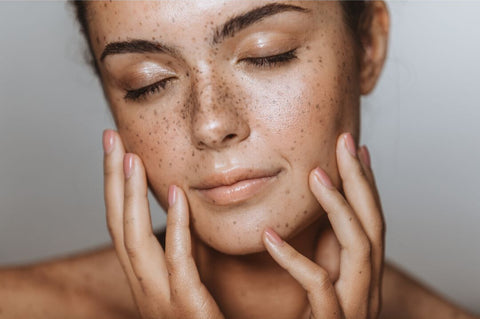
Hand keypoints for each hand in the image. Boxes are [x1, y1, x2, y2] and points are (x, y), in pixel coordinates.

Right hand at [102, 130, 224, 318]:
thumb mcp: (187, 282)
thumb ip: (182, 249)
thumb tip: (181, 213)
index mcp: (143, 278)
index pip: (121, 225)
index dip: (113, 187)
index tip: (116, 152)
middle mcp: (143, 286)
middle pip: (117, 224)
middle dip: (111, 180)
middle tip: (110, 138)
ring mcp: (159, 298)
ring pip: (133, 240)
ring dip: (129, 195)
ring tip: (128, 156)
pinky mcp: (186, 307)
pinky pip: (177, 261)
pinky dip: (174, 226)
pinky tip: (175, 194)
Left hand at [262, 132, 384, 318]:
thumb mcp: (316, 287)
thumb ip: (316, 255)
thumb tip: (305, 218)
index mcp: (360, 277)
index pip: (370, 222)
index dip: (365, 184)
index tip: (355, 149)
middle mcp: (365, 290)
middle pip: (374, 226)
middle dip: (362, 182)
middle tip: (346, 142)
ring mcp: (353, 309)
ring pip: (359, 250)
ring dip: (339, 208)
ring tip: (316, 175)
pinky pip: (319, 288)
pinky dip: (296, 259)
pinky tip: (270, 237)